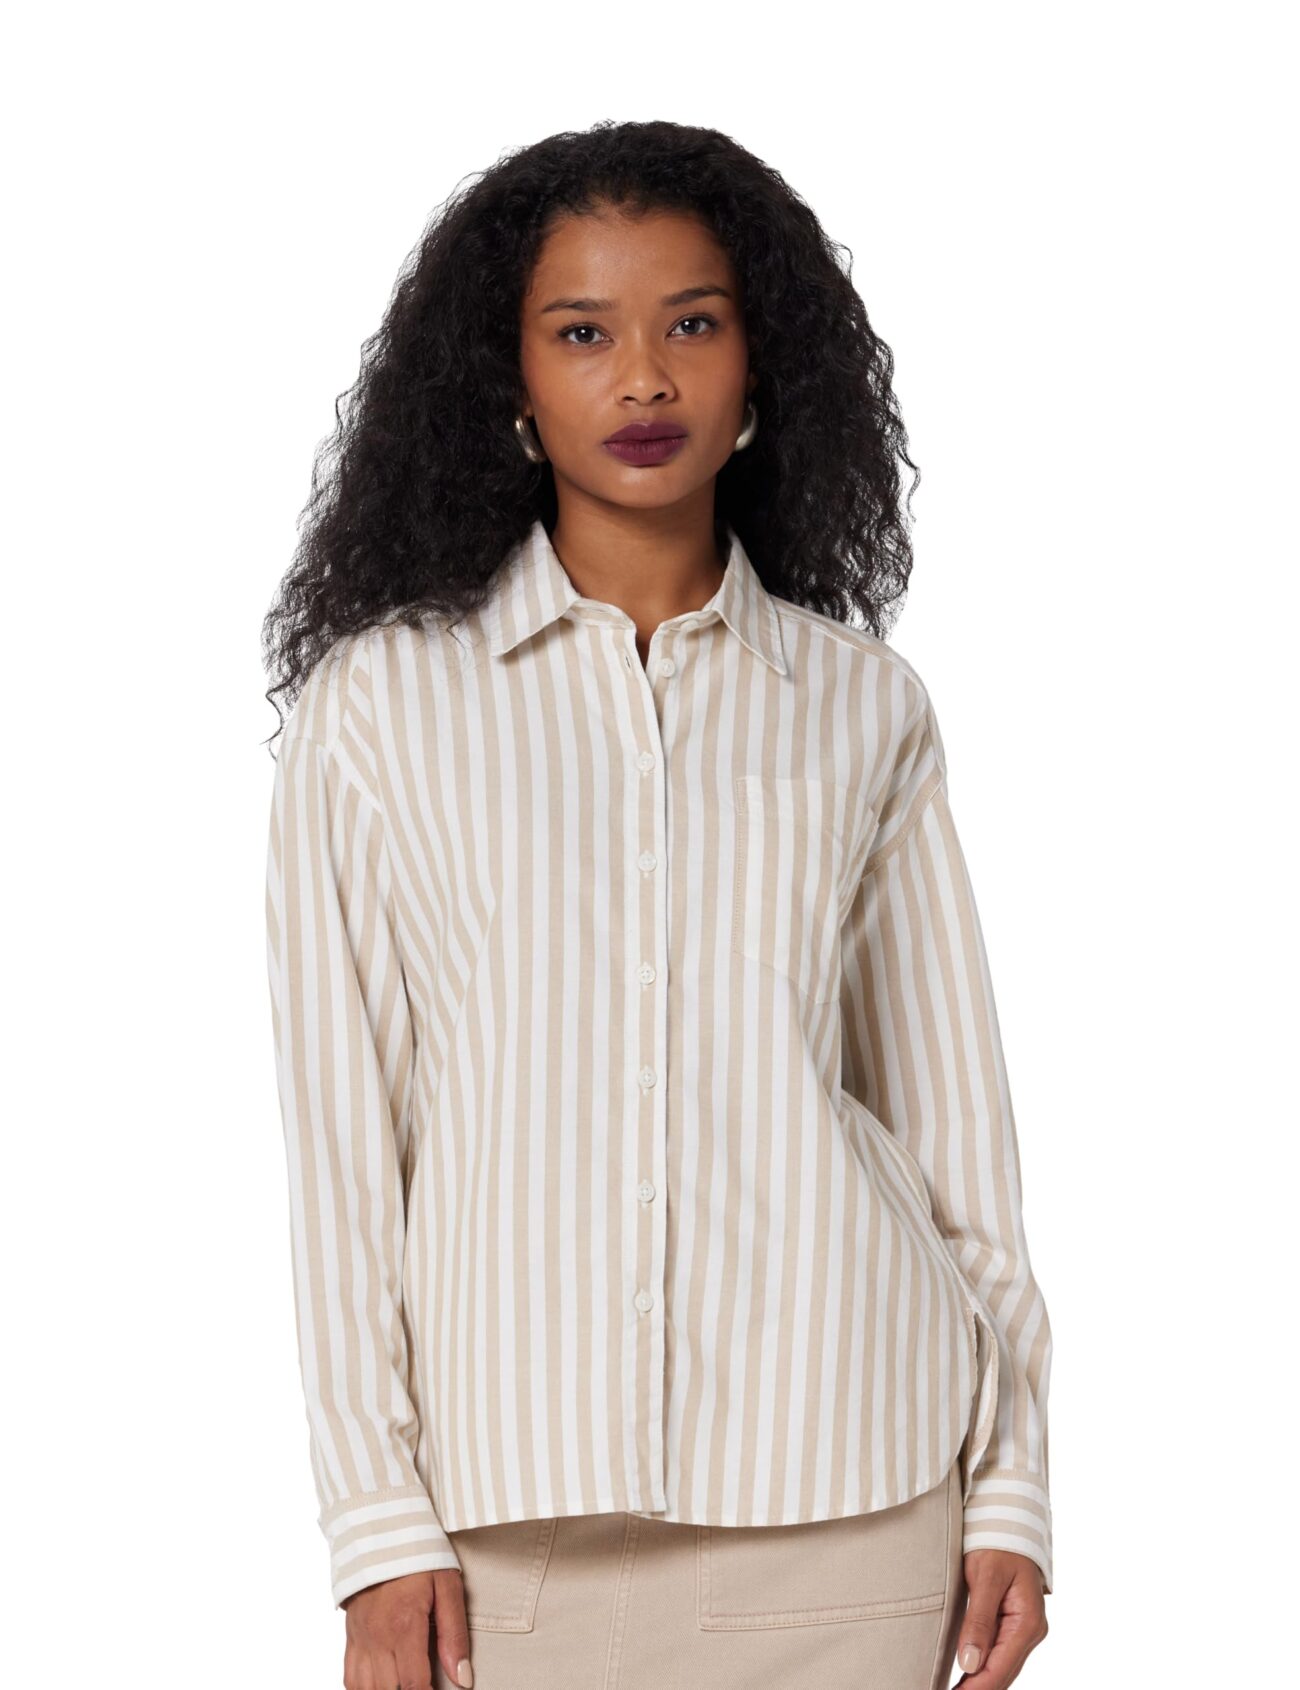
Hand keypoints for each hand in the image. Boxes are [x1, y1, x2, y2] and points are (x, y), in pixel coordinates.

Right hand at [341, 1568, 472, 1688]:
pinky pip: (349, 1678)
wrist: (381, 1531)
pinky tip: (381, 1686)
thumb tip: (462, 1678)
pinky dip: (364, 1689)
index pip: (414, 1685)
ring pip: (365, 1689)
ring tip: (403, 1685)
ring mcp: (360, 1638)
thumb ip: (454, 1634)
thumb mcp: (447, 1586)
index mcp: (404, 1625)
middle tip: (425, 1686)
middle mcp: (377, 1637)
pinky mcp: (351, 1636)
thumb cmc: (419, 1555)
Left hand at [954, 1551, 1048, 1687]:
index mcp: (1027, 1621)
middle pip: (1002, 1673)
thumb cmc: (997, 1543)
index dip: (976, 1687)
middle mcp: (1030, 1630)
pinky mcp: (1013, 1624)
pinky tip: (965, 1677)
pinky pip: (999, 1654)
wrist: (1007, 1522)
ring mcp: (1023, 1629)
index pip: (999, 1668)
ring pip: (1001, 1667)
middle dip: (976, 1688)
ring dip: (979, 1681)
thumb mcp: (985, 1577)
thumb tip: (969, 1664)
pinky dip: (983, 1668)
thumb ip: (978, 1620)